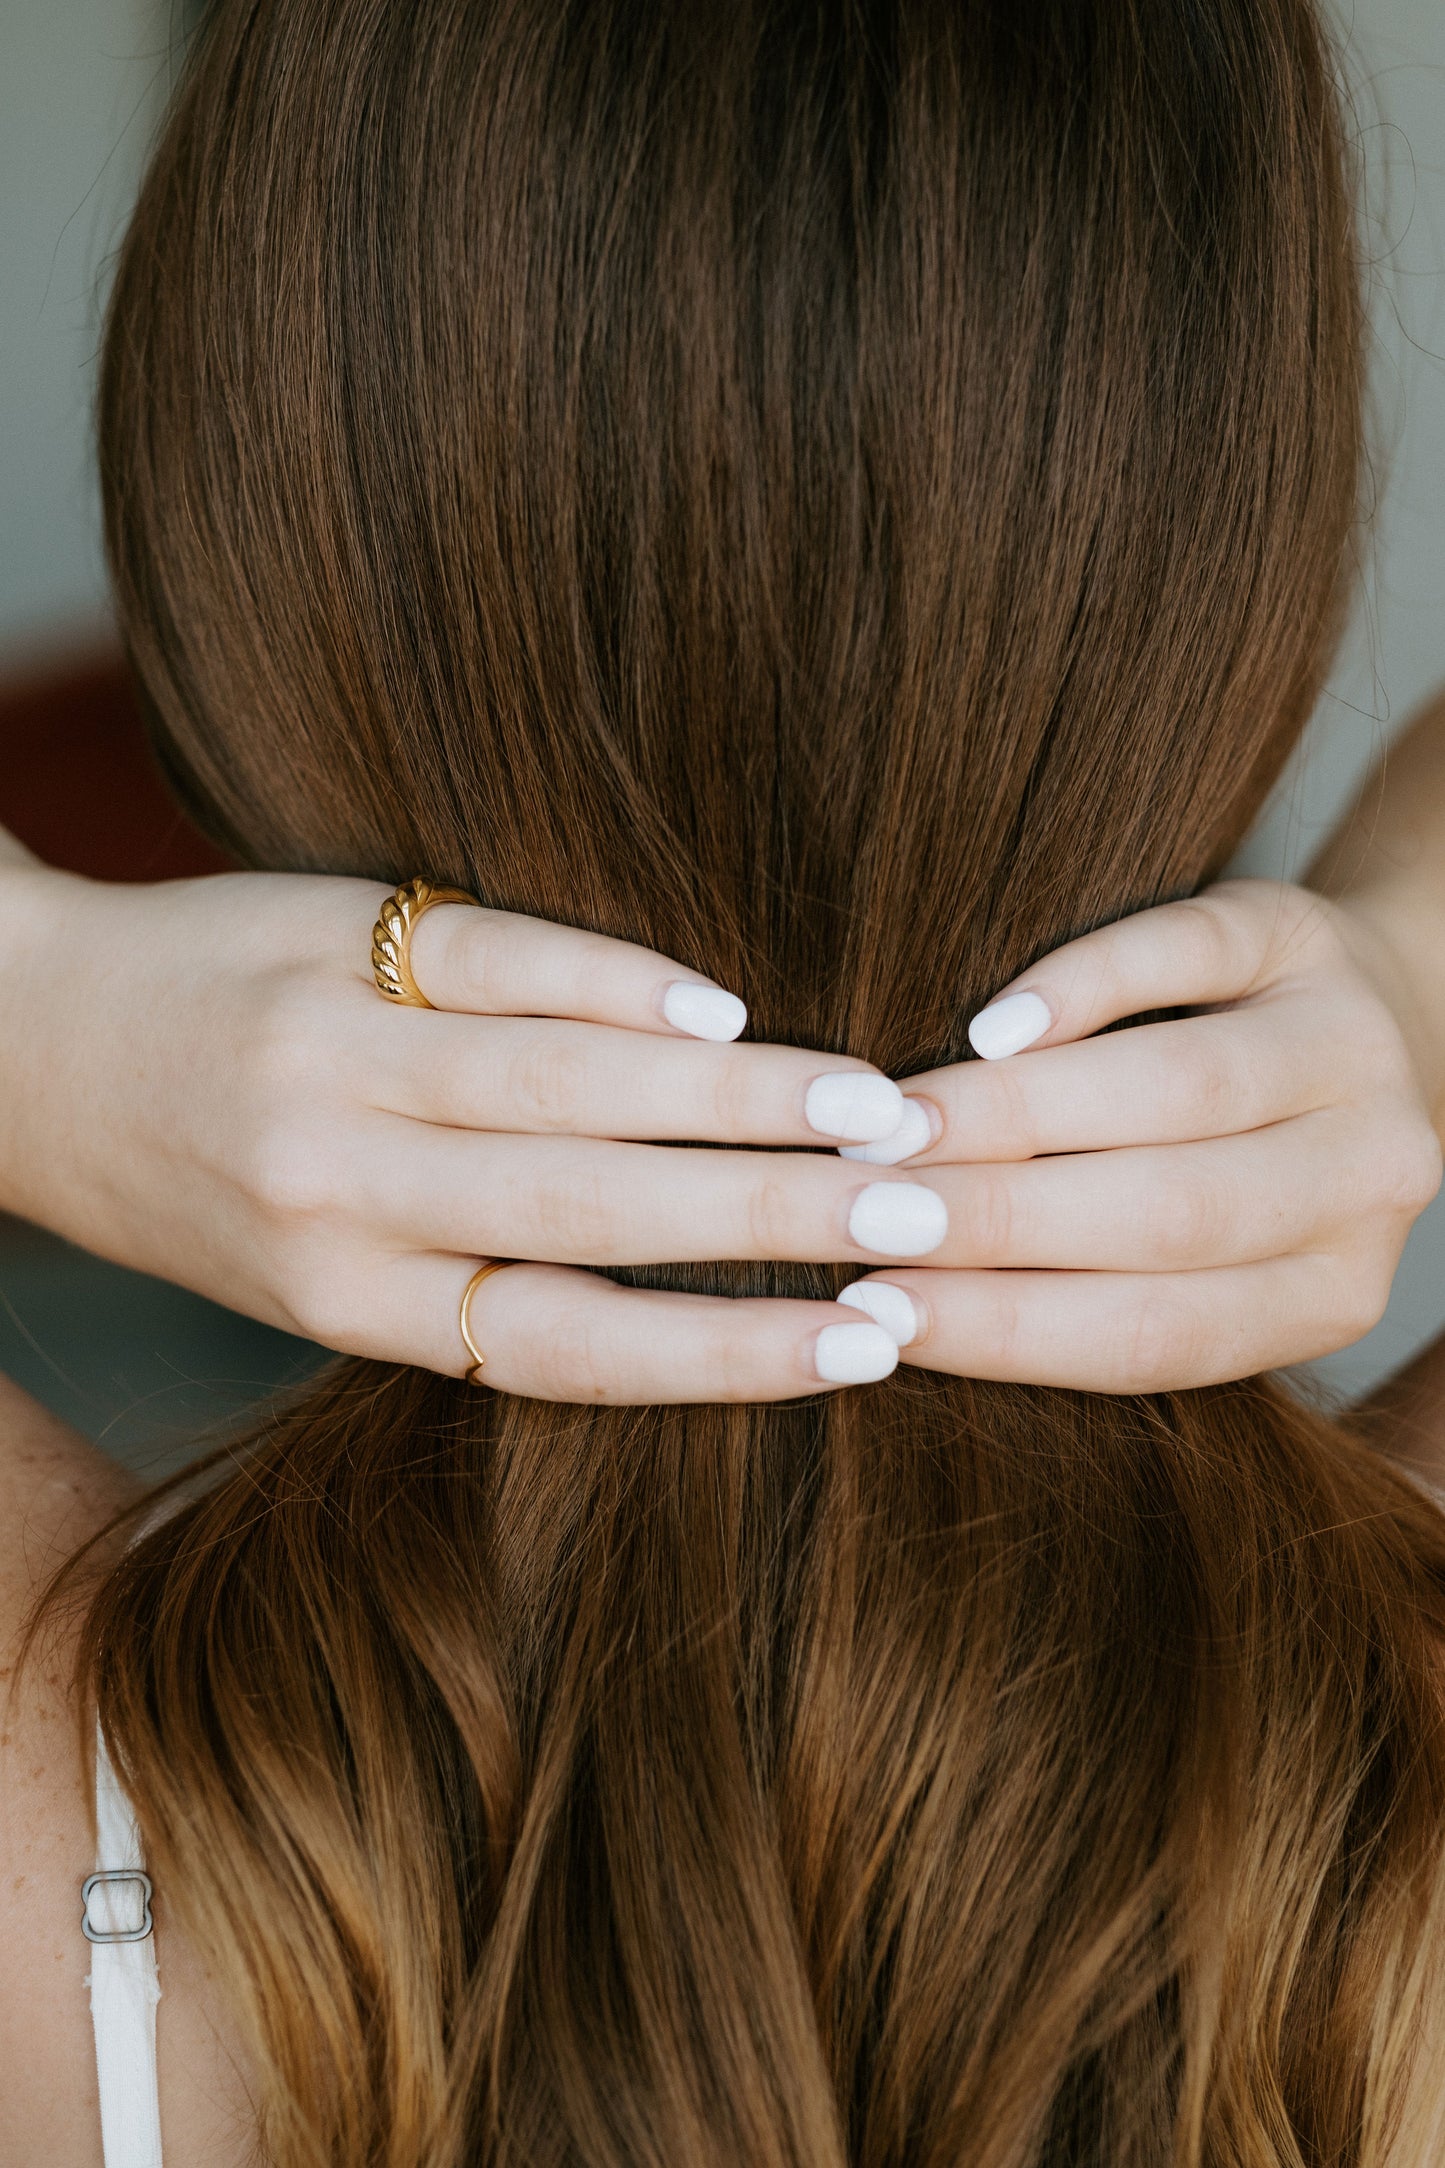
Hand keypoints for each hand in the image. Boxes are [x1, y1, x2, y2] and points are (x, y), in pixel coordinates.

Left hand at [0, 862, 967, 1402]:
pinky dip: (614, 982)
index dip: (729, 1353)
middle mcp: (342, 1196)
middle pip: (592, 1216)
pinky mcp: (334, 941)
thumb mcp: (317, 1269)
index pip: (571, 1344)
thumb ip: (470, 1272)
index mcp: (352, 1301)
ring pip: (562, 1087)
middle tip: (922, 1211)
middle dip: (772, 1220)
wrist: (30, 1045)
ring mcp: (335, 1059)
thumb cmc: (200, 1180)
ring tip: (869, 1103)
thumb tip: (692, 1280)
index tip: (869, 1346)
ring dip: (733, 1099)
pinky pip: (493, 959)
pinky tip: (720, 1008)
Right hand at [834, 879, 1443, 1391]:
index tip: (877, 1312)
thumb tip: (887, 1320)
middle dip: (1000, 1219)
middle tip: (864, 1209)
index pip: (1161, 1335)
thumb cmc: (1227, 1165)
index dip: (1011, 1329)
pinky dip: (1087, 988)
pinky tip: (992, 1026)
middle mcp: (1369, 1179)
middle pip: (1172, 1215)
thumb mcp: (1195, 1258)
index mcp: (1328, 1292)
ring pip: (1183, 1089)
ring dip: (1021, 1111)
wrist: (1362, 1017)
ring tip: (897, 1125)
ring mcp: (1351, 1048)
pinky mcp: (1304, 934)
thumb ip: (1085, 1290)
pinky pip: (1190, 954)